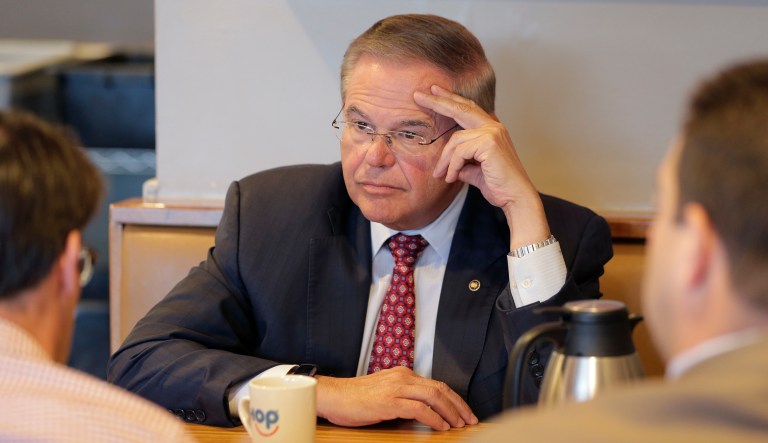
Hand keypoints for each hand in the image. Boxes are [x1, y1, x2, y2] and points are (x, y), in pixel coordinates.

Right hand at [315, 367, 477, 430]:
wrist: (333, 396)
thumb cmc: (354, 398)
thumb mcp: (383, 393)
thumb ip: (403, 397)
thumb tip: (424, 412)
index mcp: (402, 374)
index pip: (436, 384)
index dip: (454, 398)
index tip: (464, 412)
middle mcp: (402, 377)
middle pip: (440, 388)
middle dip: (458, 405)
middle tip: (470, 419)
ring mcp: (396, 388)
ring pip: (434, 396)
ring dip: (451, 412)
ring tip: (459, 424)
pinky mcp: (389, 401)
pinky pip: (419, 409)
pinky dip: (434, 418)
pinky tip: (441, 427)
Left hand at [414, 85, 549, 247]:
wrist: (515, 198)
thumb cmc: (498, 186)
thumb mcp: (474, 171)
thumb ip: (462, 163)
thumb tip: (448, 166)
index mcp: (491, 129)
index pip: (467, 108)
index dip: (450, 99)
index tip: (433, 91)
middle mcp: (493, 126)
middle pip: (461, 108)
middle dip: (438, 101)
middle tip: (417, 96)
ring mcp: (493, 132)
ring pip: (455, 140)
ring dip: (444, 160)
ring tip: (439, 175)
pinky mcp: (489, 143)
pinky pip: (460, 152)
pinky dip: (453, 167)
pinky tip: (451, 178)